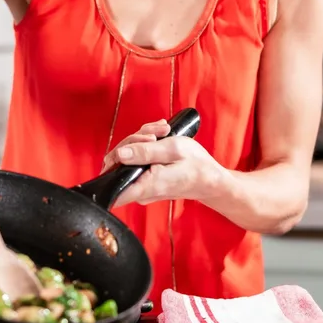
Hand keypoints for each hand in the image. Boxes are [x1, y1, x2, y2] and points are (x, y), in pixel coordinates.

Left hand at [103, 119, 217, 207]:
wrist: (211, 180)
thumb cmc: (197, 166)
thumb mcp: (173, 150)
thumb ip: (145, 152)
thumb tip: (120, 154)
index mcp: (145, 186)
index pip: (112, 186)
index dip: (113, 162)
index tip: (130, 147)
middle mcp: (139, 190)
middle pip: (117, 161)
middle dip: (134, 140)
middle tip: (156, 134)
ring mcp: (141, 185)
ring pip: (127, 156)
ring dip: (143, 138)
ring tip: (163, 132)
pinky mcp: (144, 179)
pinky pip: (136, 158)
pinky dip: (146, 144)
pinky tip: (161, 136)